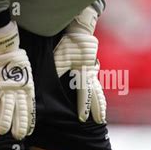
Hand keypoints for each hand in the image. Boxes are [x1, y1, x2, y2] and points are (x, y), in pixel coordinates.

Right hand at [0, 21, 35, 139]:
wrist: (6, 44)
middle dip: (19, 124)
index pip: (28, 107)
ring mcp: (7, 87)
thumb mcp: (25, 71)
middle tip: (18, 137)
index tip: (29, 132)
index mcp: (26, 87)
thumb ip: (23, 82)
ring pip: (6, 107)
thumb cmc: (14, 57)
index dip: (28, 119)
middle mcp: (18, 89)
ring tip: (1, 131)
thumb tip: (23, 88)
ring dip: (3, 120)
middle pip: (19, 110)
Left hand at [53, 7, 106, 123]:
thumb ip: (57, 71)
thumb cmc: (69, 43)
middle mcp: (91, 74)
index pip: (84, 94)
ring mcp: (93, 70)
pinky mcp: (91, 67)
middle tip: (100, 120)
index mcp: (84, 73)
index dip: (83, 107)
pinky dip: (97, 93)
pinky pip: (95, 83)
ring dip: (99, 102)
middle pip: (96, 94)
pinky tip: (96, 98)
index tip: (82, 119)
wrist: (81, 29)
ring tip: (102, 114)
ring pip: (98, 89)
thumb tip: (48, 83)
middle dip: (98, 108)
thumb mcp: (60, 57)